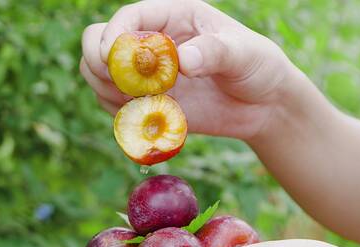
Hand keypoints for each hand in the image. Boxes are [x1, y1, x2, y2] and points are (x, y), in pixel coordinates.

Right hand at [80, 0, 298, 139]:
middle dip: (99, 62)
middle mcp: (151, 43)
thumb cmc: (257, 66)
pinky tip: (148, 117)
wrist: (262, 106)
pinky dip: (120, 114)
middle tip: (124, 85)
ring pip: (98, 76)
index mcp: (172, 17)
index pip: (129, 17)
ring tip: (142, 102)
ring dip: (107, 90)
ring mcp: (145, 75)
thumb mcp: (244, 52)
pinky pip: (114, 106)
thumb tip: (182, 60)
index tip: (113, 56)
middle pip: (97, 42)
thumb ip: (215, 52)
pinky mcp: (147, 103)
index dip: (113, 34)